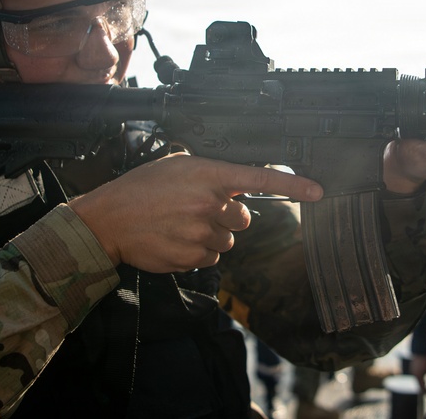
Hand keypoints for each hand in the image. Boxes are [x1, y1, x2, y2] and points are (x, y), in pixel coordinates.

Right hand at [69, 154, 322, 271]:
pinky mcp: (191, 258)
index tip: (317, 191)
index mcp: (207, 175)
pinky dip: (197, 252)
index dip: (292, 185)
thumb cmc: (140, 189)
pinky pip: (210, 259)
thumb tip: (234, 189)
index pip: (259, 179)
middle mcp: (209, 204)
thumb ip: (211, 175)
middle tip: (198, 211)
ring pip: (226, 241)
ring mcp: (201, 233)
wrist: (108, 219)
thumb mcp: (177, 167)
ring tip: (180, 225)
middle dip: (227, 217)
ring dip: (210, 236)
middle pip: (243, 219)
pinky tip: (176, 240)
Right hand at [409, 355, 425, 394]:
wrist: (420, 350)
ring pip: (418, 381)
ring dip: (424, 384)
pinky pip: (417, 377)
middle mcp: (414, 375)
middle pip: (420, 386)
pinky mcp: (413, 369)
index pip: (422, 389)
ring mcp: (412, 372)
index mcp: (418, 376)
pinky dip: (422, 380)